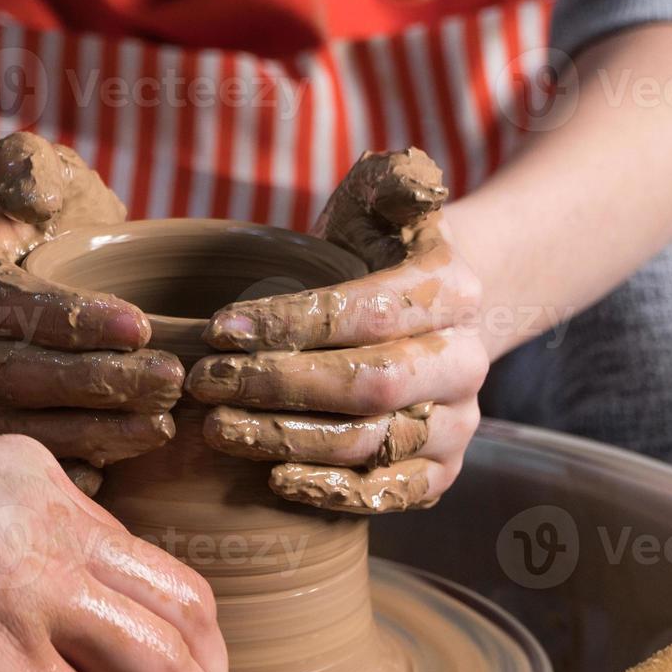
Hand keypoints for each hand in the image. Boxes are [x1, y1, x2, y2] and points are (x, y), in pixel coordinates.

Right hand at [0, 133, 183, 492]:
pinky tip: (113, 472)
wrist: (13, 285)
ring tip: (159, 425)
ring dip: (90, 433)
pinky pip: (12, 468)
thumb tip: (25, 182)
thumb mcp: (48, 183)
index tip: (144, 328)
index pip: (12, 305)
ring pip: (13, 429)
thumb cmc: (47, 229)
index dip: (77, 321)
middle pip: (14, 375)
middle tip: (169, 384)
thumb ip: (35, 168)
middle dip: (96, 384)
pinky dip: (61, 474)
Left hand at [186, 149, 486, 513]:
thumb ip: (393, 182)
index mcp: (454, 290)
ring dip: (286, 441)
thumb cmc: (380, 250)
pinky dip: (333, 493)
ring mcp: (458, 422)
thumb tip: (415, 177)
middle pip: (368, 385)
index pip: (366, 312)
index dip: (289, 324)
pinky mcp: (441, 470)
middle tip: (206, 383)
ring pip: (370, 445)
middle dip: (277, 386)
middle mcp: (466, 362)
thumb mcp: (382, 200)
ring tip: (218, 427)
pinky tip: (274, 479)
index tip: (218, 328)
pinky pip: (391, 494)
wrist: (428, 310)